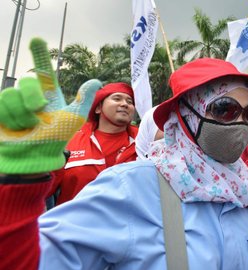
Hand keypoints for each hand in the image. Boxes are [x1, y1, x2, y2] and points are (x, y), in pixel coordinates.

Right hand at [0, 38, 100, 173]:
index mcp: (48, 95)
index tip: (37, 40)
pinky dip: (11, 117)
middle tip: (39, 112)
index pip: (44, 71)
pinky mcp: (0, 111)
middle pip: (27, 82)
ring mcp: (14, 103)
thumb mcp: (74, 117)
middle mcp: (30, 97)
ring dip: (22, 114)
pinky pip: (1, 103)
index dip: (40, 55)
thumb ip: (84, 99)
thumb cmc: (55, 139)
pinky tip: (17, 128)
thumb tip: (97, 81)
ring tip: (29, 126)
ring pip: (12, 94)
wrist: (34, 156)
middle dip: (33, 98)